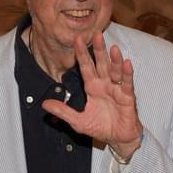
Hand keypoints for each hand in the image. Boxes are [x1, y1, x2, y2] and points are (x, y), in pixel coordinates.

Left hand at [42, 32, 143, 160]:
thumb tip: (44, 105)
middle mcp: (105, 84)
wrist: (117, 138)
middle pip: (101, 63)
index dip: (81, 54)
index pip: (86, 67)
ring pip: (115, 71)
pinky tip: (126, 63)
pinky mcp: (128, 97)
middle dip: (99, 49)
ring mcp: (117, 89)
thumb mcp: (78, 121)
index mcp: (92, 87)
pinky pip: (127, 83)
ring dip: (114, 59)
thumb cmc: (100, 127)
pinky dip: (127, 73)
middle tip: (96, 33)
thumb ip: (63, 111)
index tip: (76, 39)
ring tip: (113, 48)